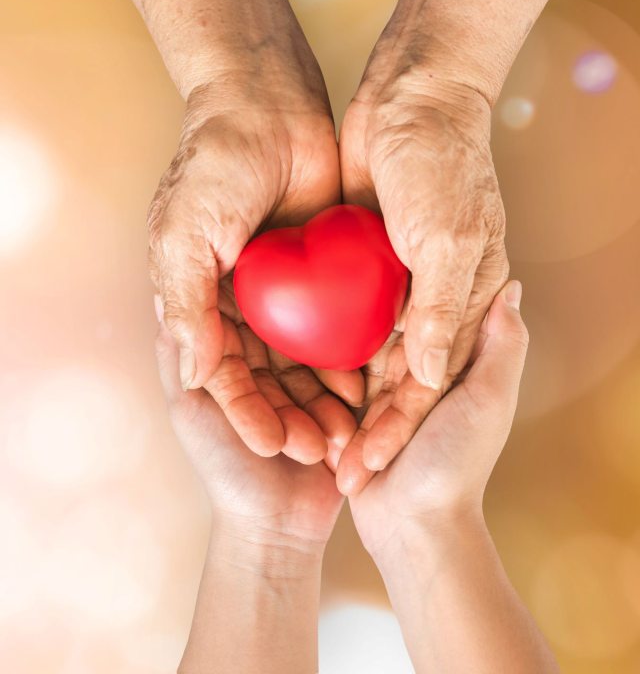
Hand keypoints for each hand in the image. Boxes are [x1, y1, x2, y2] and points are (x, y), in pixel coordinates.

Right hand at [149, 75, 362, 463]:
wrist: (266, 104)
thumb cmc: (213, 166)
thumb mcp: (183, 234)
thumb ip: (186, 303)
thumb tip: (193, 372)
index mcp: (200, 300)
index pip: (223, 374)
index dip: (246, 413)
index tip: (273, 446)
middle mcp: (240, 303)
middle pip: (265, 377)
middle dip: (289, 415)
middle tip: (319, 450)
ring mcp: (281, 291)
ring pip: (301, 361)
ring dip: (319, 398)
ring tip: (347, 432)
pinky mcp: (319, 273)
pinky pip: (333, 326)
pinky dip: (345, 357)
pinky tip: (365, 386)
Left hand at [155, 311, 349, 550]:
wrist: (274, 526)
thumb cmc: (222, 467)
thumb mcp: (188, 408)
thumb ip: (176, 357)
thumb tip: (164, 297)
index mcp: (235, 361)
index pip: (252, 320)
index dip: (266, 312)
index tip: (280, 299)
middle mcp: (271, 365)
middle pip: (294, 338)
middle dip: (304, 353)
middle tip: (314, 356)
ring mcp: (306, 384)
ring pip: (322, 364)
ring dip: (325, 385)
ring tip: (328, 420)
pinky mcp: (336, 402)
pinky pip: (346, 387)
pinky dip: (347, 396)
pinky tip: (352, 403)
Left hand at [337, 73, 508, 491]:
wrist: (413, 96)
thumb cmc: (445, 165)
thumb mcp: (451, 239)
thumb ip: (443, 310)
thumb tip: (429, 377)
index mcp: (462, 300)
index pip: (428, 383)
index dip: (398, 428)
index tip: (365, 468)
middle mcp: (428, 298)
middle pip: (393, 378)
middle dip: (363, 422)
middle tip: (329, 464)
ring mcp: (391, 280)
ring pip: (362, 352)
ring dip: (338, 392)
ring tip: (308, 433)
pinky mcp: (359, 259)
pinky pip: (340, 313)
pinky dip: (322, 345)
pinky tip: (296, 376)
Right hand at [348, 281, 526, 559]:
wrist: (411, 524)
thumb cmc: (456, 463)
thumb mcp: (488, 399)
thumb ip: (503, 345)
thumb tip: (511, 287)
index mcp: (459, 368)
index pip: (437, 313)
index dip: (419, 288)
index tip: (398, 258)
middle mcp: (424, 378)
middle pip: (392, 332)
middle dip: (372, 316)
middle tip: (347, 283)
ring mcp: (390, 397)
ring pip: (361, 356)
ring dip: (347, 352)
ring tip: (322, 319)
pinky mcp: (360, 414)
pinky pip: (338, 385)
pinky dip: (329, 380)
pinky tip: (305, 351)